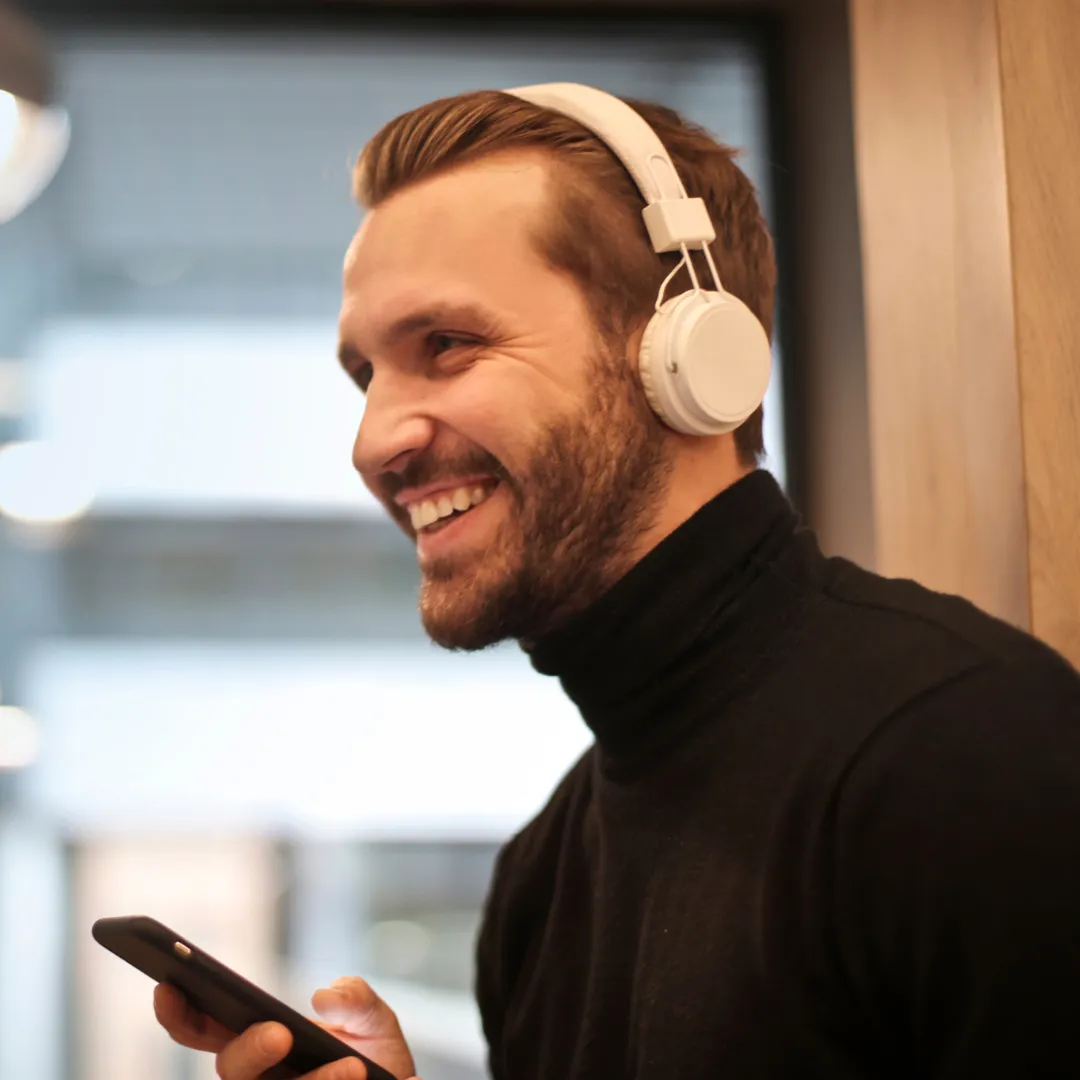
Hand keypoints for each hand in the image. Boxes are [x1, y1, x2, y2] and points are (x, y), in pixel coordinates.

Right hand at [153, 976, 418, 1079]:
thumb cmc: (374, 1061)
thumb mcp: (373, 1020)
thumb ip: (356, 999)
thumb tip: (323, 997)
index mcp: (261, 1042)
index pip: (206, 1030)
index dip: (181, 1014)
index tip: (167, 988)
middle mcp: (261, 1077)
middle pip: (231, 1070)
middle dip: (249, 1050)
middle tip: (280, 1032)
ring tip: (350, 1065)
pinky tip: (354, 1073)